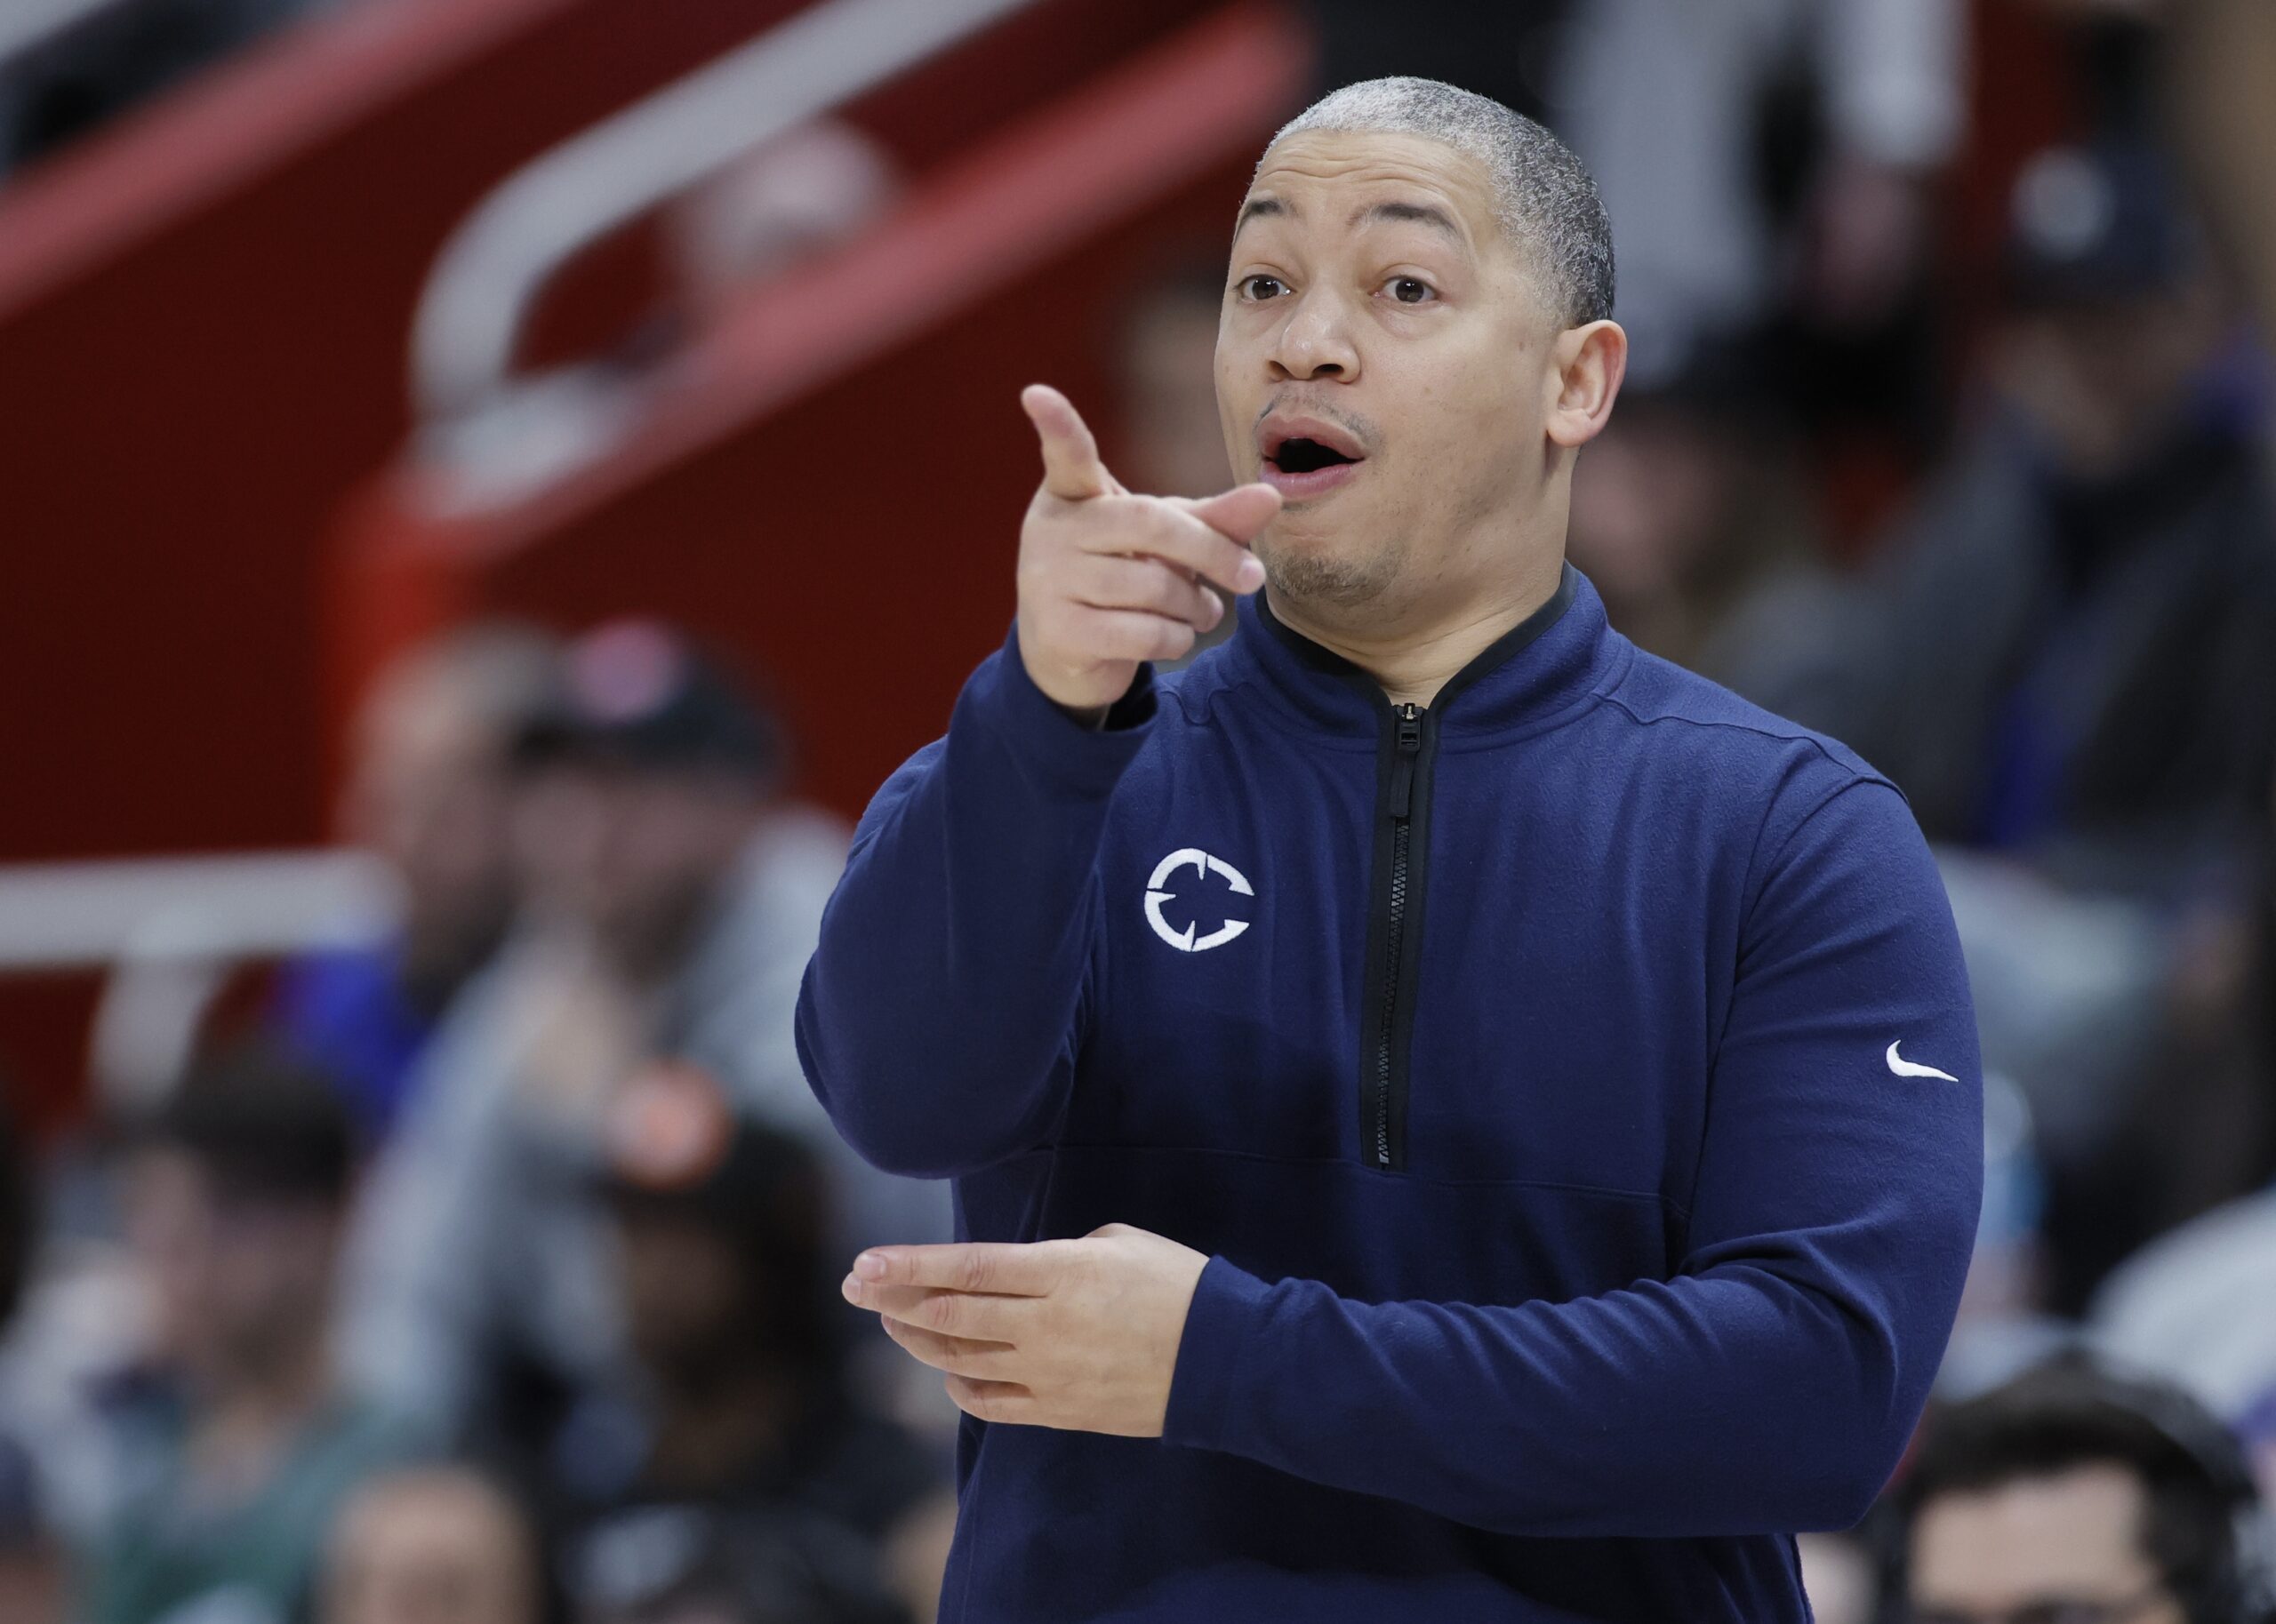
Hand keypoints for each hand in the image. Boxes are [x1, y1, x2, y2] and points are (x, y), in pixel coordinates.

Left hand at [842, 1221, 1210, 1435]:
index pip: (968, 1268)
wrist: (1226, 1359)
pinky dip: (959, 1383)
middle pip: (950, 1315)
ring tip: (892, 1320)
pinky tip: (945, 1368)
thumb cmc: (1178, 1285)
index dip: (908, 1266)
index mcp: (1063, 1273)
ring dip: (918, 1339)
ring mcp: (1050, 1374)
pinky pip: (991, 1402)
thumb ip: (1058, 1254)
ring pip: (961, 1360)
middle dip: (893, 1300)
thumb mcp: (1119, 1241)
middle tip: (856, 1285)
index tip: (864, 1262)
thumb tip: (1019, 1272)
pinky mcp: (1060, 1410)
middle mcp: (1046, 1326)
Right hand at [1015, 384, 1280, 714]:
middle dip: (1213, 552)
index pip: (1067, 455)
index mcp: (1073, 495)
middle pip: (1151, 524)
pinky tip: (1176, 637)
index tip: (1037, 394)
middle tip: (1253, 576)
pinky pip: (1144, 634)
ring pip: (1154, 587)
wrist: (1066, 655)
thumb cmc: (1122, 577)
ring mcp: (1046, 583)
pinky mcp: (1058, 634)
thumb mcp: (1164, 540)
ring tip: (1204, 611)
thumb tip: (1273, 495)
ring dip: (1198, 606)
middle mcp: (1050, 532)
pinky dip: (1178, 639)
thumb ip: (1214, 518)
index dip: (1057, 426)